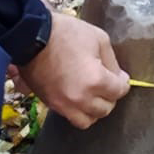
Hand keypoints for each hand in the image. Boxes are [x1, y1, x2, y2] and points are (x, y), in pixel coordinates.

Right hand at [14, 12, 129, 129]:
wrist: (30, 36)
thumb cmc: (65, 33)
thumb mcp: (98, 38)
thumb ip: (112, 61)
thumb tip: (118, 77)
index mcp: (95, 80)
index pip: (119, 91)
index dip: (123, 82)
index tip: (120, 77)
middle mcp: (81, 98)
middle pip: (106, 109)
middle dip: (111, 96)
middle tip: (108, 84)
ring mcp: (64, 104)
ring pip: (89, 120)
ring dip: (95, 110)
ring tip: (94, 96)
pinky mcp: (51, 104)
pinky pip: (71, 117)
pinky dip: (79, 111)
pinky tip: (79, 98)